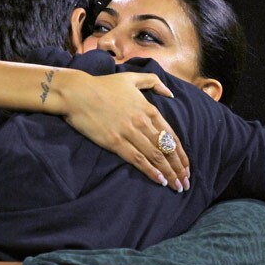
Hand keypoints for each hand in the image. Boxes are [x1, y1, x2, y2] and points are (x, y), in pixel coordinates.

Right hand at [61, 72, 189, 190]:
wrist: (77, 92)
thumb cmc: (102, 85)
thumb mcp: (131, 78)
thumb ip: (153, 82)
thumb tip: (170, 93)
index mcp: (148, 109)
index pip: (171, 136)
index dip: (181, 154)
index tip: (187, 167)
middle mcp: (142, 122)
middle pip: (167, 149)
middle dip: (178, 168)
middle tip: (185, 183)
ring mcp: (129, 133)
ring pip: (155, 156)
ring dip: (169, 173)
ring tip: (176, 186)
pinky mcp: (115, 142)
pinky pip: (137, 159)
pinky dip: (150, 171)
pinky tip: (160, 181)